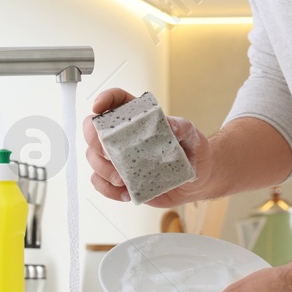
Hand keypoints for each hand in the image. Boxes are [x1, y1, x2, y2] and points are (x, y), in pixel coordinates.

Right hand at [83, 88, 219, 206]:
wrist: (198, 179)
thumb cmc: (193, 151)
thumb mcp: (192, 135)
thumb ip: (182, 127)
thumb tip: (171, 125)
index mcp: (139, 118)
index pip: (116, 101)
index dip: (103, 99)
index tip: (98, 107)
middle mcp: (123, 136)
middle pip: (94, 130)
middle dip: (95, 140)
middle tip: (110, 154)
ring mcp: (119, 158)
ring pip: (93, 157)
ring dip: (102, 169)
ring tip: (122, 179)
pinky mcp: (119, 179)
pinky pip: (100, 183)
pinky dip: (107, 189)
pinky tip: (125, 192)